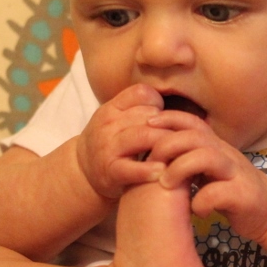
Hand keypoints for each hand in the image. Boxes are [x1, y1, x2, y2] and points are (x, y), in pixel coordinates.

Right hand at [76, 84, 172, 200]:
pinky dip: (148, 170)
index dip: (159, 103)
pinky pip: (131, 168)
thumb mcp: (116, 119)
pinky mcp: (111, 172)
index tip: (166, 117)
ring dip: (164, 142)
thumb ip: (139, 109)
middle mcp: (108, 125)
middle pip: (146, 115)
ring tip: (180, 150)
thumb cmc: (110, 142)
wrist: (83, 172)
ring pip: (142, 136)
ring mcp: (108, 148)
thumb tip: (179, 96)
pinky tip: (162, 171)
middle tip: (183, 136)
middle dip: (168, 125)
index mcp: (112, 108)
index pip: (141, 93)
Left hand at [145, 111, 266, 241]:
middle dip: (167, 144)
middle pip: (195, 136)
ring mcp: (235, 174)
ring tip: (166, 184)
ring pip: (207, 157)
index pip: (191, 122)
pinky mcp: (243, 196)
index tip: (145, 126)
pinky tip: (194, 210)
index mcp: (215, 146)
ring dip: (180, 168)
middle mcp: (225, 154)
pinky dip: (201, 202)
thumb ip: (188, 156)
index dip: (168, 119)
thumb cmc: (230, 189)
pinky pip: (219, 193)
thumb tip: (152, 150)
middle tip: (149, 162)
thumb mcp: (209, 168)